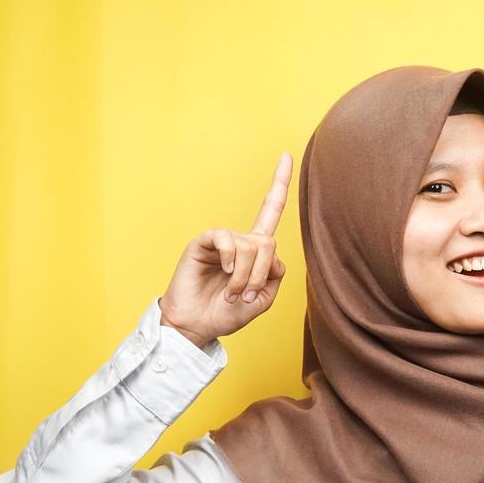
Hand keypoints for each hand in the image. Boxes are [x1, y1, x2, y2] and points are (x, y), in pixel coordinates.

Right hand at [159, 152, 293, 346]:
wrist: (197, 326)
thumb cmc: (227, 314)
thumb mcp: (263, 299)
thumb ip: (274, 274)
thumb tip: (269, 252)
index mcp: (256, 251)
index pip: (270, 211)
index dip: (280, 185)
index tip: (286, 156)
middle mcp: (240, 241)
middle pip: (267, 244)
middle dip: (260, 275)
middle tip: (244, 296)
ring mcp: (222, 241)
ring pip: (250, 247)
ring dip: (245, 277)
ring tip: (230, 294)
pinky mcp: (203, 243)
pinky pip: (226, 239)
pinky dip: (231, 259)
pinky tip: (224, 272)